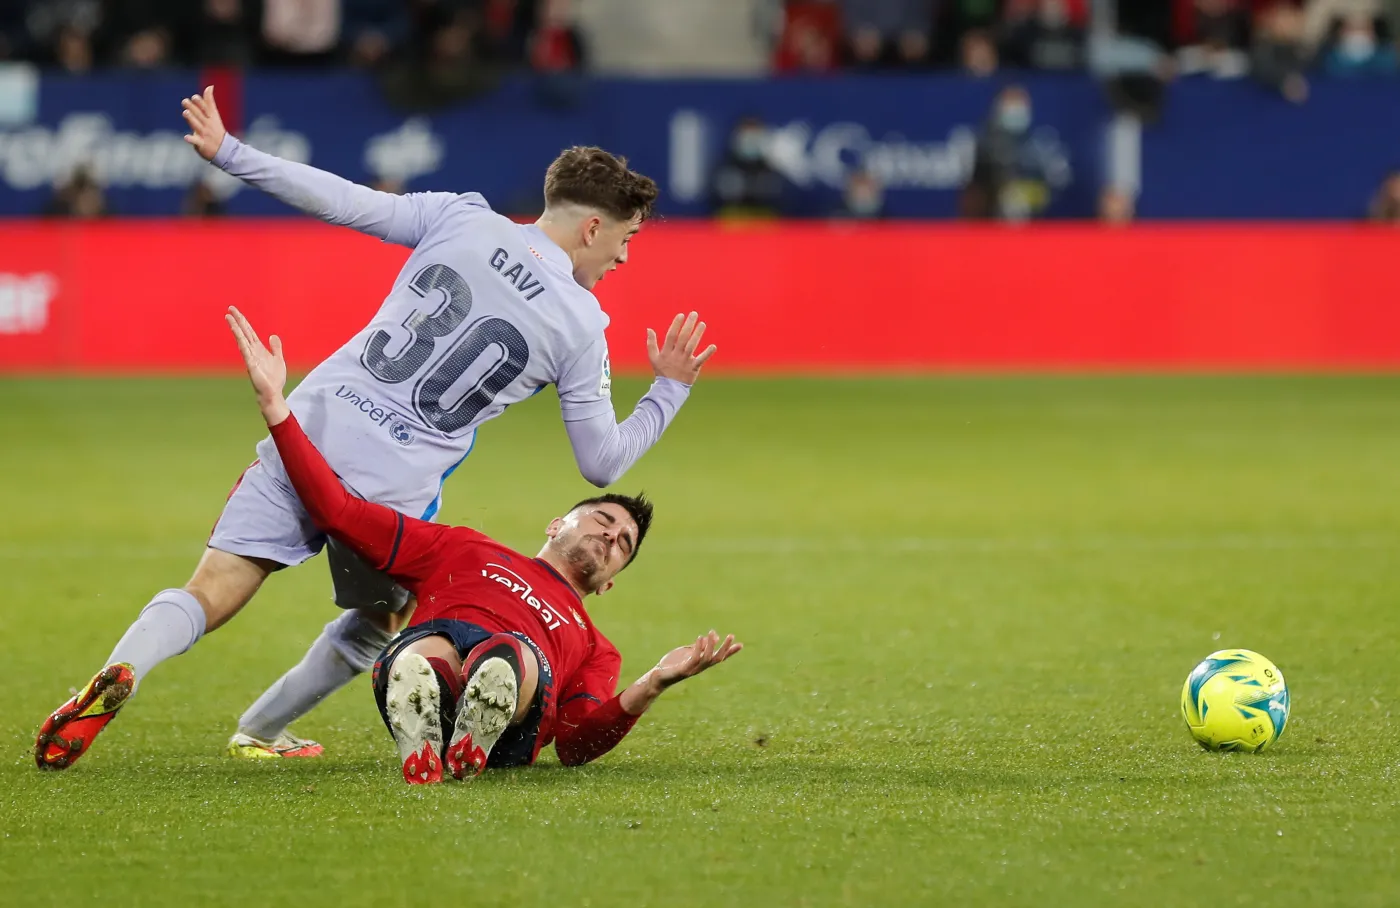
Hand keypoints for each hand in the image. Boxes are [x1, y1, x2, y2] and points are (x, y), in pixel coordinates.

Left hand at [181, 85, 226, 161]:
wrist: (224, 150)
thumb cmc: (216, 130)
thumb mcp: (214, 115)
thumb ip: (209, 101)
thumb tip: (210, 86)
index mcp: (211, 117)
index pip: (207, 108)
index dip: (201, 103)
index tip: (194, 97)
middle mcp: (208, 125)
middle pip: (200, 115)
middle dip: (193, 108)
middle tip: (184, 101)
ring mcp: (205, 134)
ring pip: (197, 126)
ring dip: (192, 119)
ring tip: (185, 112)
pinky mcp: (202, 144)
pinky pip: (196, 142)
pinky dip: (191, 140)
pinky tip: (186, 137)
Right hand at [225, 306, 290, 425]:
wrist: (273, 393)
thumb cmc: (274, 379)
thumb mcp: (278, 359)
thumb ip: (276, 347)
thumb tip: (273, 335)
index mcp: (259, 349)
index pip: (249, 332)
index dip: (244, 321)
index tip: (236, 312)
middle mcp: (253, 351)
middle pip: (244, 332)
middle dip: (238, 320)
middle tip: (230, 308)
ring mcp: (250, 357)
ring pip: (242, 338)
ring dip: (236, 328)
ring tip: (228, 317)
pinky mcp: (251, 364)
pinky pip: (245, 350)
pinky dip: (241, 341)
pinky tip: (237, 333)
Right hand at [647, 312, 715, 384]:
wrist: (669, 388)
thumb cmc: (662, 371)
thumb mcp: (653, 357)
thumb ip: (651, 343)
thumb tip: (649, 329)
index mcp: (666, 352)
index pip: (671, 336)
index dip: (676, 325)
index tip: (681, 315)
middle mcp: (676, 356)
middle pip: (683, 338)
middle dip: (688, 325)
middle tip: (694, 314)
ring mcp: (685, 362)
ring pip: (692, 346)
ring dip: (697, 334)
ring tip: (702, 324)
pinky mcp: (693, 368)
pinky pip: (701, 360)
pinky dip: (707, 353)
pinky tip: (713, 346)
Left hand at [650, 630, 742, 690]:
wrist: (659, 676)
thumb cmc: (674, 664)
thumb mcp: (689, 651)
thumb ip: (700, 645)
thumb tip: (714, 635)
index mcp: (702, 663)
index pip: (719, 657)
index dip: (730, 652)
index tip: (740, 644)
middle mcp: (700, 667)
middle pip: (717, 659)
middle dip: (725, 648)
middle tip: (731, 636)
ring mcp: (693, 669)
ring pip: (707, 659)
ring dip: (711, 645)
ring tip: (712, 632)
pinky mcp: (684, 669)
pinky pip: (694, 658)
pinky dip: (698, 648)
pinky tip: (699, 638)